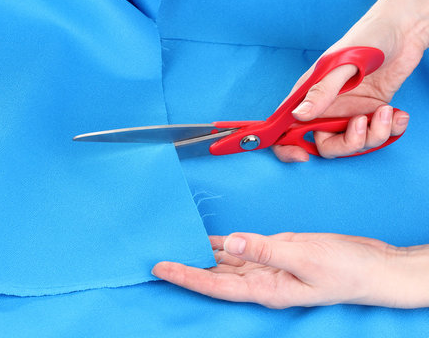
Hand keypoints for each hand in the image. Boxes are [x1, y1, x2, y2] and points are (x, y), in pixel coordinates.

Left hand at [152, 233, 428, 308]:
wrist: (372, 266)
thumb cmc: (346, 269)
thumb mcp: (306, 257)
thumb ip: (266, 249)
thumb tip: (231, 243)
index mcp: (265, 288)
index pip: (215, 285)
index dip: (186, 276)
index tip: (160, 269)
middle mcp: (261, 279)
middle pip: (214, 275)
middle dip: (186, 267)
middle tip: (156, 256)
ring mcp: (266, 265)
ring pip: (225, 261)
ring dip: (200, 254)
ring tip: (174, 244)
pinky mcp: (274, 250)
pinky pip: (241, 247)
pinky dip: (222, 243)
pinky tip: (206, 239)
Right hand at [273, 0, 428, 161]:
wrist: (403, 30)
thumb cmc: (367, 38)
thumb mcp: (341, 64)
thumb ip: (322, 91)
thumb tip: (298, 115)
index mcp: (308, 96)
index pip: (284, 128)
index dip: (286, 147)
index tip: (302, 155)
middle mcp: (326, 108)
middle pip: (324, 146)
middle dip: (346, 144)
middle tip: (361, 124)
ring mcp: (349, 112)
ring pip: (353, 144)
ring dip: (374, 135)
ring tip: (386, 111)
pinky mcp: (371, 113)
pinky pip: (377, 135)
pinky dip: (391, 130)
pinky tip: (398, 113)